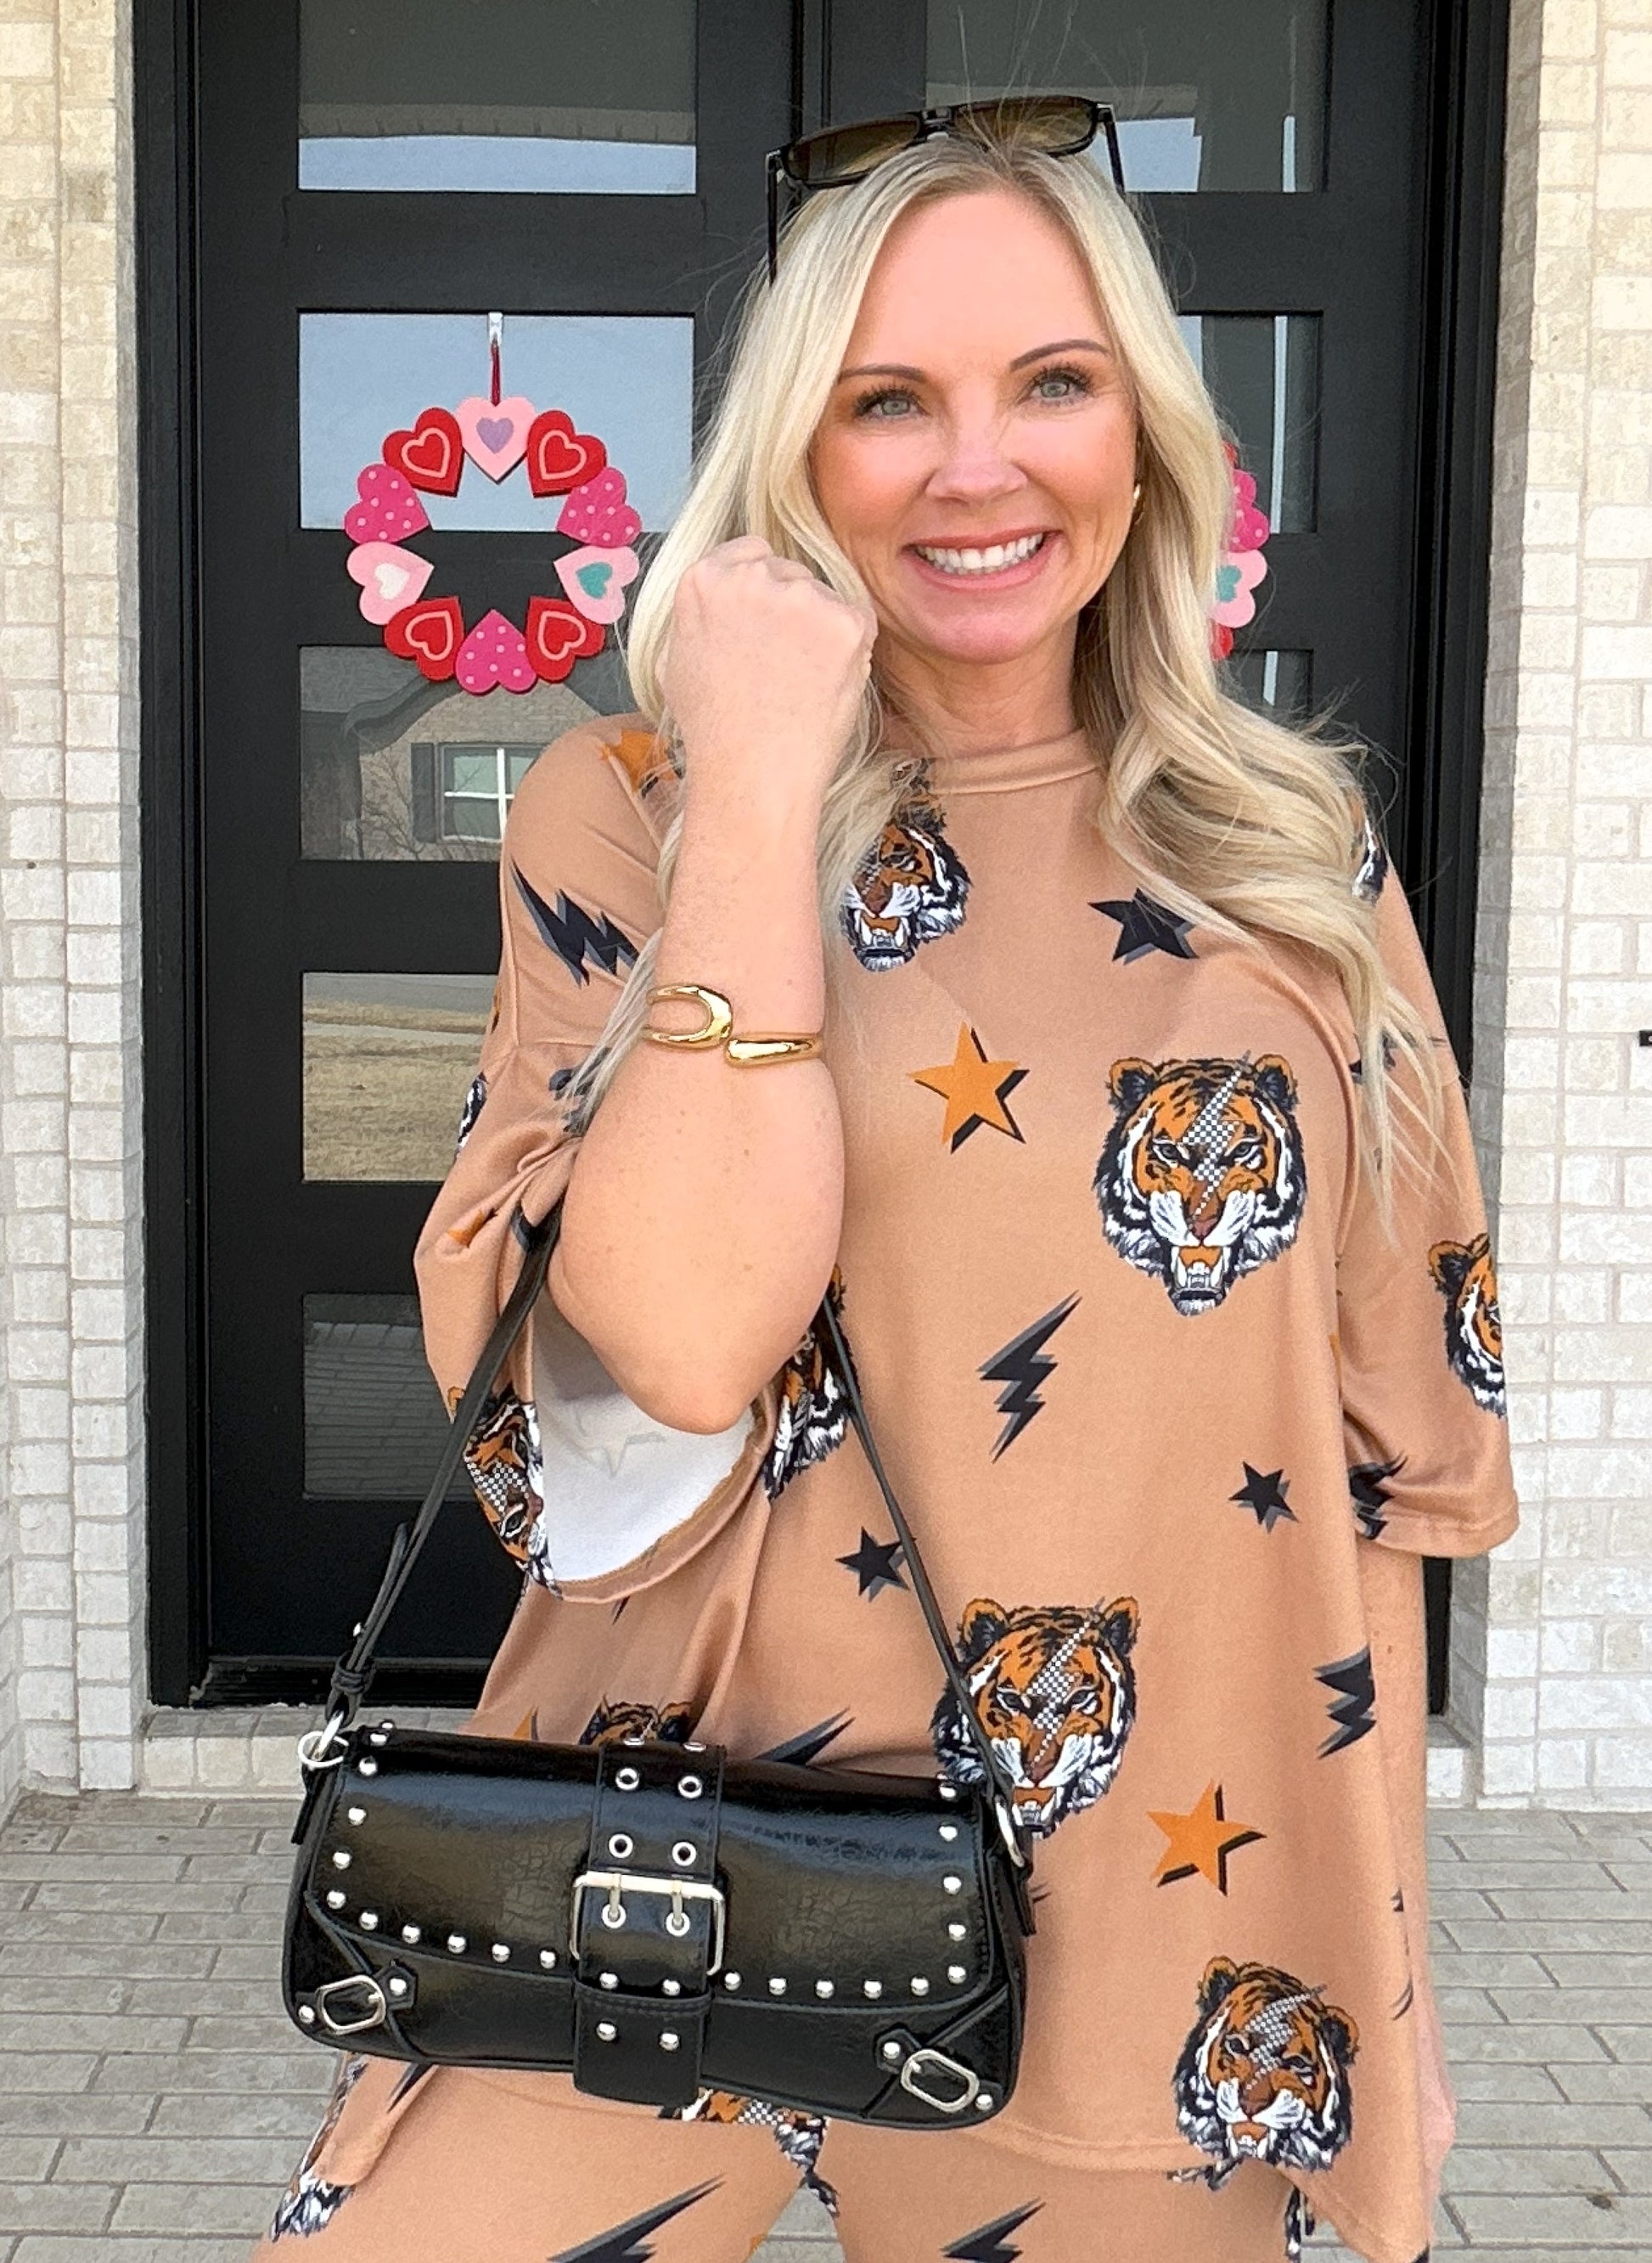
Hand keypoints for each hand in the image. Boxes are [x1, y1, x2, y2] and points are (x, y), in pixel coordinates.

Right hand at [660, 537, 877, 820]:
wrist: (752, 774)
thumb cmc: (714, 731)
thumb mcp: (673, 661)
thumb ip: (696, 616)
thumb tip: (712, 603)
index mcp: (704, 579)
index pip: (750, 552)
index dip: (762, 590)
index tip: (764, 623)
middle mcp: (752, 577)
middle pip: (790, 573)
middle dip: (792, 611)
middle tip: (783, 666)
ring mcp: (802, 596)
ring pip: (825, 599)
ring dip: (821, 632)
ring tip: (800, 684)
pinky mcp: (845, 621)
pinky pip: (857, 623)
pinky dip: (851, 652)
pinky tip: (824, 686)